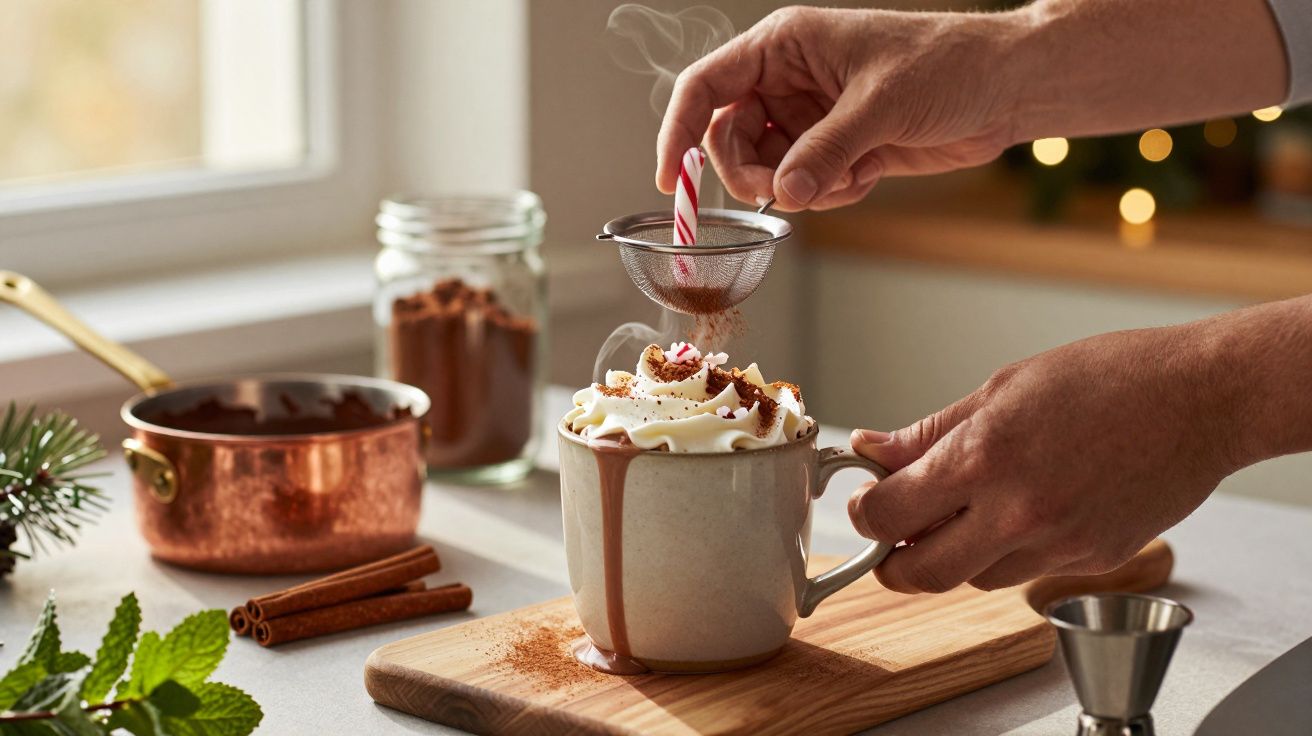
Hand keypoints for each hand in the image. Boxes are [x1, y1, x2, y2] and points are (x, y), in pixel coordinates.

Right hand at [656, 6, 1025, 210]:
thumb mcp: (878, 106)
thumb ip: (824, 152)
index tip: (669, 181)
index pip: (707, 86)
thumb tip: (783, 193)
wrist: (1003, 88)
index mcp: (784, 46)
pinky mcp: (833, 147)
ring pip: (765, 168)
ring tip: (846, 176)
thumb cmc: (945, 64)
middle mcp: (787, 80)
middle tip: (782, 189)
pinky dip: (826, 193)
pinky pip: (803, 185)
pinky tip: (865, 176)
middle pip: (728, 138)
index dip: (679, 131)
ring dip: (796, 187)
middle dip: (750, 173)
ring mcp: (809, 116)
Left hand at [846, 322, 1246, 593]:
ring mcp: (1059, 544)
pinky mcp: (1092, 561)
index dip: (864, 512)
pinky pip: (1025, 573)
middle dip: (893, 561)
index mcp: (984, 457)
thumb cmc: (1109, 378)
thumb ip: (930, 432)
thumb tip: (871, 450)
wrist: (1202, 399)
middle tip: (891, 536)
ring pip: (973, 577)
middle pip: (921, 573)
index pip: (887, 514)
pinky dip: (1006, 552)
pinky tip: (1021, 511)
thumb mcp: (1001, 389)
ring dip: (952, 554)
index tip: (866, 499)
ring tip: (964, 510)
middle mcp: (1017, 511)